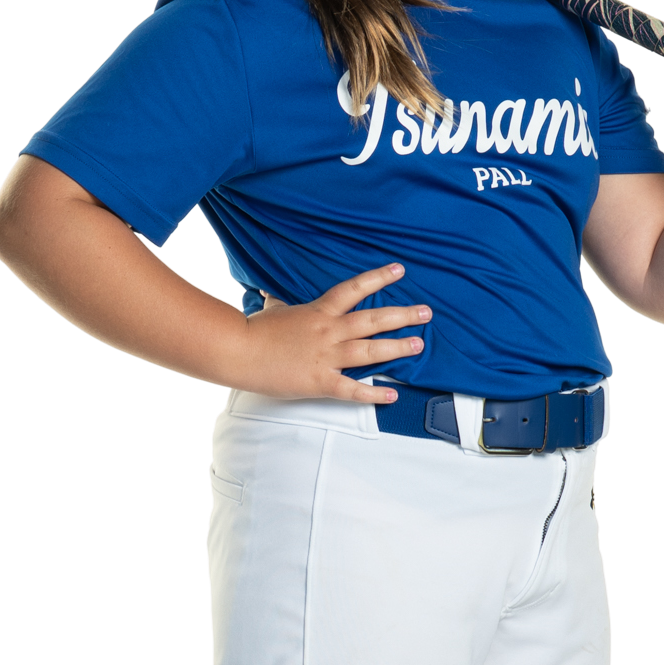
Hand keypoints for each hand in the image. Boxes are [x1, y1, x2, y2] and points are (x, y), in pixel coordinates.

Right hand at [246, 265, 430, 400]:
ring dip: (397, 348)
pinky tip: (391, 393)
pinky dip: (372, 393)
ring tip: (419, 345)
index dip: (378, 278)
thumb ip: (278, 301)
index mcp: (319, 311)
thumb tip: (269, 291)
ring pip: (370, 351)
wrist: (237, 351)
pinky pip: (352, 389)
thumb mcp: (271, 309)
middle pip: (373, 320)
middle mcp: (328, 332)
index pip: (354, 289)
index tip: (399, 270)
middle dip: (402, 315)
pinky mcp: (319, 381)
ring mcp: (326, 357)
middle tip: (426, 313)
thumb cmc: (253, 331)